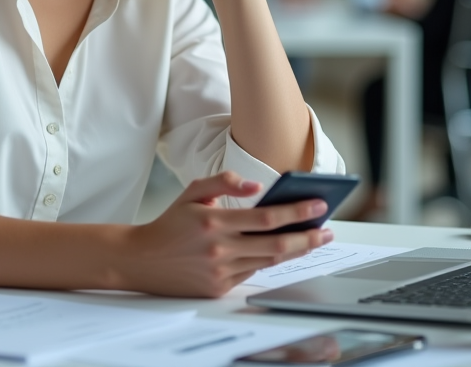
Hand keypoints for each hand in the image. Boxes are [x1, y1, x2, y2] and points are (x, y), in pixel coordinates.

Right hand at [117, 171, 333, 297]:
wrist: (141, 260)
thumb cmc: (171, 223)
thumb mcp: (192, 192)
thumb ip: (224, 182)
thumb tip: (255, 186)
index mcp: (214, 222)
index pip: (266, 217)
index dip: (296, 212)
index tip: (318, 206)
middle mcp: (219, 249)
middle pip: (276, 245)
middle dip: (308, 237)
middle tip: (328, 229)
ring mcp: (219, 272)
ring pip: (268, 261)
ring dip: (297, 250)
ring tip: (314, 239)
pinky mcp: (217, 288)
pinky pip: (252, 273)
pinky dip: (270, 261)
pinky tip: (284, 251)